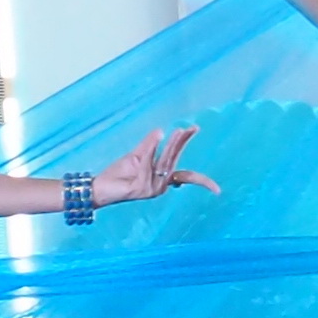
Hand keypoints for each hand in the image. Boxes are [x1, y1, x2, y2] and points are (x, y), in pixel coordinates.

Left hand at [85, 124, 216, 206]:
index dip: (202, 180)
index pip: (186, 176)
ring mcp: (151, 188)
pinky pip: (148, 163)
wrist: (99, 188)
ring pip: (163, 162)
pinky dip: (151, 149)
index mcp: (162, 179)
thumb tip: (161, 131)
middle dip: (183, 144)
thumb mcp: (136, 155)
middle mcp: (160, 185)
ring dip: (172, 144)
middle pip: (174, 161)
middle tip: (192, 128)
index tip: (218, 189)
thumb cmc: (117, 174)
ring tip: (179, 130)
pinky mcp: (141, 187)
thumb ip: (150, 144)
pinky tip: (158, 135)